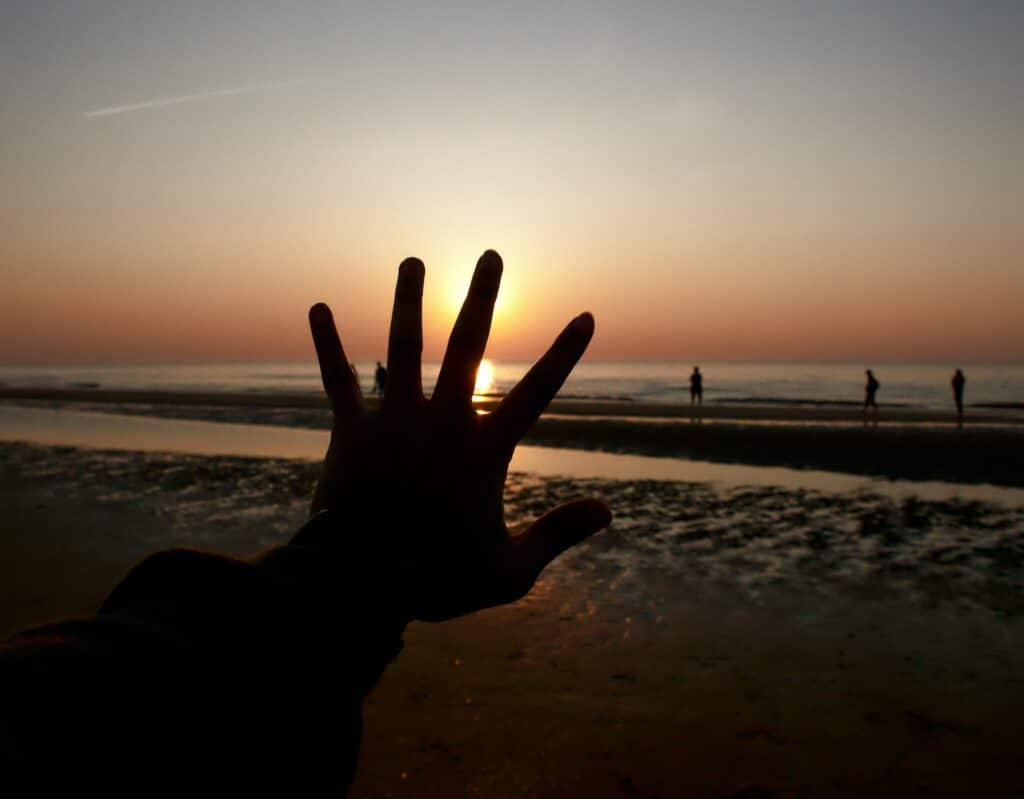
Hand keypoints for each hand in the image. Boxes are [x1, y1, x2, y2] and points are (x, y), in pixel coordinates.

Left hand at [306, 250, 610, 621]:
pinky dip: (327, 344)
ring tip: (413, 261)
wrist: (362, 583)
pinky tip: (317, 306)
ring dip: (408, 301)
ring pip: (403, 347)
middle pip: (467, 346)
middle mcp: (441, 421)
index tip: (586, 315)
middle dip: (482, 298)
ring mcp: (394, 421)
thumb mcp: (510, 570)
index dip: (564, 354)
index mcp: (483, 451)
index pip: (537, 392)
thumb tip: (607, 512)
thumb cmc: (437, 580)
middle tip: (490, 255)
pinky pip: (337, 379)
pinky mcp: (350, 431)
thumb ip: (558, 534)